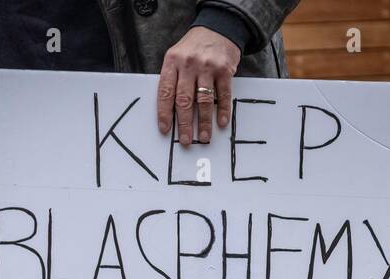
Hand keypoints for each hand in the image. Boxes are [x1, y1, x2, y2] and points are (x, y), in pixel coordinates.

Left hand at [157, 26, 240, 145]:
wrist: (218, 28)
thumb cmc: (193, 48)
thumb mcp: (176, 57)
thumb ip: (172, 79)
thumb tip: (169, 111)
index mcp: (172, 62)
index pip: (165, 92)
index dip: (164, 113)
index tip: (165, 130)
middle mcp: (189, 64)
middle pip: (184, 99)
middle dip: (184, 123)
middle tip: (186, 140)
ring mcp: (207, 67)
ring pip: (204, 100)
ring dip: (204, 121)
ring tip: (204, 137)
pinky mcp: (224, 69)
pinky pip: (223, 94)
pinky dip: (223, 110)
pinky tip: (221, 122)